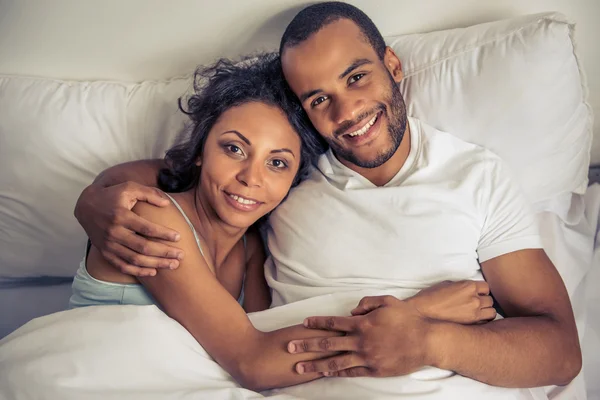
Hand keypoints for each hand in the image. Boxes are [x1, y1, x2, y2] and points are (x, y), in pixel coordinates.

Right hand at [74, 181, 183, 275]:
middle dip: (164, 253)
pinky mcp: (105, 252)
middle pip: (143, 247)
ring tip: (173, 265)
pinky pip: (122, 266)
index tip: (178, 237)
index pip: (146, 228)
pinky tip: (153, 272)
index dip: (163, 234)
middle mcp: (114, 232)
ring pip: (135, 260)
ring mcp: (108, 245)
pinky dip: (138, 271)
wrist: (85, 206)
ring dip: (155, 264)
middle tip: (181, 255)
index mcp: (121, 216)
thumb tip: (167, 204)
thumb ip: (149, 193)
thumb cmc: (112, 195)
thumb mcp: (129, 187)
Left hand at [287, 296, 431, 377]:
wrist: (426, 340)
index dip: (317, 323)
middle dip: (306, 345)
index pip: (333, 322)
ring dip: (315, 365)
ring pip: (335, 362)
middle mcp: (360, 341)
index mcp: (362, 323)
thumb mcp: (387, 301)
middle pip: (327, 344)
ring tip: (299, 368)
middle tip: (289, 347)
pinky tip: (326, 374)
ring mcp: (366, 357)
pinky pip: (352, 372)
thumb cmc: (408, 319)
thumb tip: (352, 310)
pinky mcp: (374, 370)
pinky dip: (337, 373)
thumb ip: (367, 303)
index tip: (304, 323)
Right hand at [404, 280, 495, 323]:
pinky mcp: (472, 325)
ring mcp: (474, 314)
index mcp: (468, 286)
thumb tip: (466, 289)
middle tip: (474, 303)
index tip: (475, 293)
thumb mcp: (445, 284)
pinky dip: (482, 321)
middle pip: (490, 300)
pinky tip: (473, 320)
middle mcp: (474, 299)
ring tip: (476, 312)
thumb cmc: (430, 298)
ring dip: (485, 311)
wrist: (422, 315)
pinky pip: (486, 323)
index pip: (486, 287)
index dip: (480, 290)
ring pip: (492, 312)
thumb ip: (460, 285)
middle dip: (483, 301)